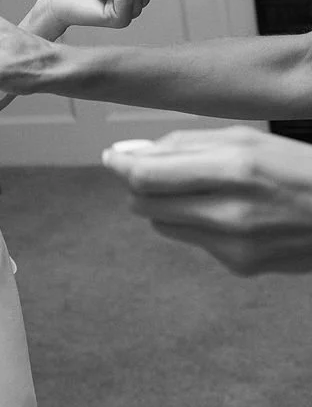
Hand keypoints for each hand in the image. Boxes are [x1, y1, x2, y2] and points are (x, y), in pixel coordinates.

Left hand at [103, 126, 311, 274]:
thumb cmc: (295, 168)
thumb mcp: (245, 139)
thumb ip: (185, 145)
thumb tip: (133, 154)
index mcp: (233, 168)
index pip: (147, 177)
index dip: (121, 167)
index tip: (112, 158)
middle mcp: (230, 212)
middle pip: (146, 205)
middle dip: (141, 186)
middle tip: (153, 172)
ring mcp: (234, 245)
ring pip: (164, 225)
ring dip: (167, 206)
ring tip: (201, 190)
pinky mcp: (240, 267)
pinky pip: (195, 242)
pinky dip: (199, 225)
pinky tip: (231, 214)